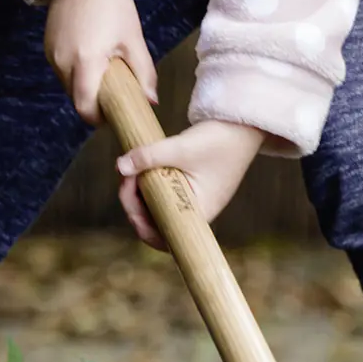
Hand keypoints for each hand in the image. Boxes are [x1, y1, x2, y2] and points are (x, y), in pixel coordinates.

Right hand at [45, 0, 155, 123]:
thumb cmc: (113, 4)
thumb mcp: (133, 39)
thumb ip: (143, 73)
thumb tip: (150, 101)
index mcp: (85, 61)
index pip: (84, 106)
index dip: (98, 118)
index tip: (113, 114)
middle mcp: (62, 61)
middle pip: (76, 97)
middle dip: (94, 101)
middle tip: (115, 91)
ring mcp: (51, 53)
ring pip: (68, 84)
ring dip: (85, 85)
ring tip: (104, 69)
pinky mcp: (47, 45)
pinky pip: (61, 69)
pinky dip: (75, 71)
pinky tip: (91, 54)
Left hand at [115, 120, 266, 250]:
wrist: (242, 123)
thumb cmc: (219, 140)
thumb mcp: (181, 148)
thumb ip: (149, 157)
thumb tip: (120, 166)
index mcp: (199, 214)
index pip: (164, 237)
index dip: (140, 224)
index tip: (129, 197)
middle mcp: (196, 212)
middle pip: (155, 223)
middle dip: (134, 203)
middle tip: (126, 176)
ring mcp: (192, 200)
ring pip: (156, 208)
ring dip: (139, 193)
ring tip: (131, 169)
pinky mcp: (189, 186)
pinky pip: (163, 194)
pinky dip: (148, 184)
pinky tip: (140, 168)